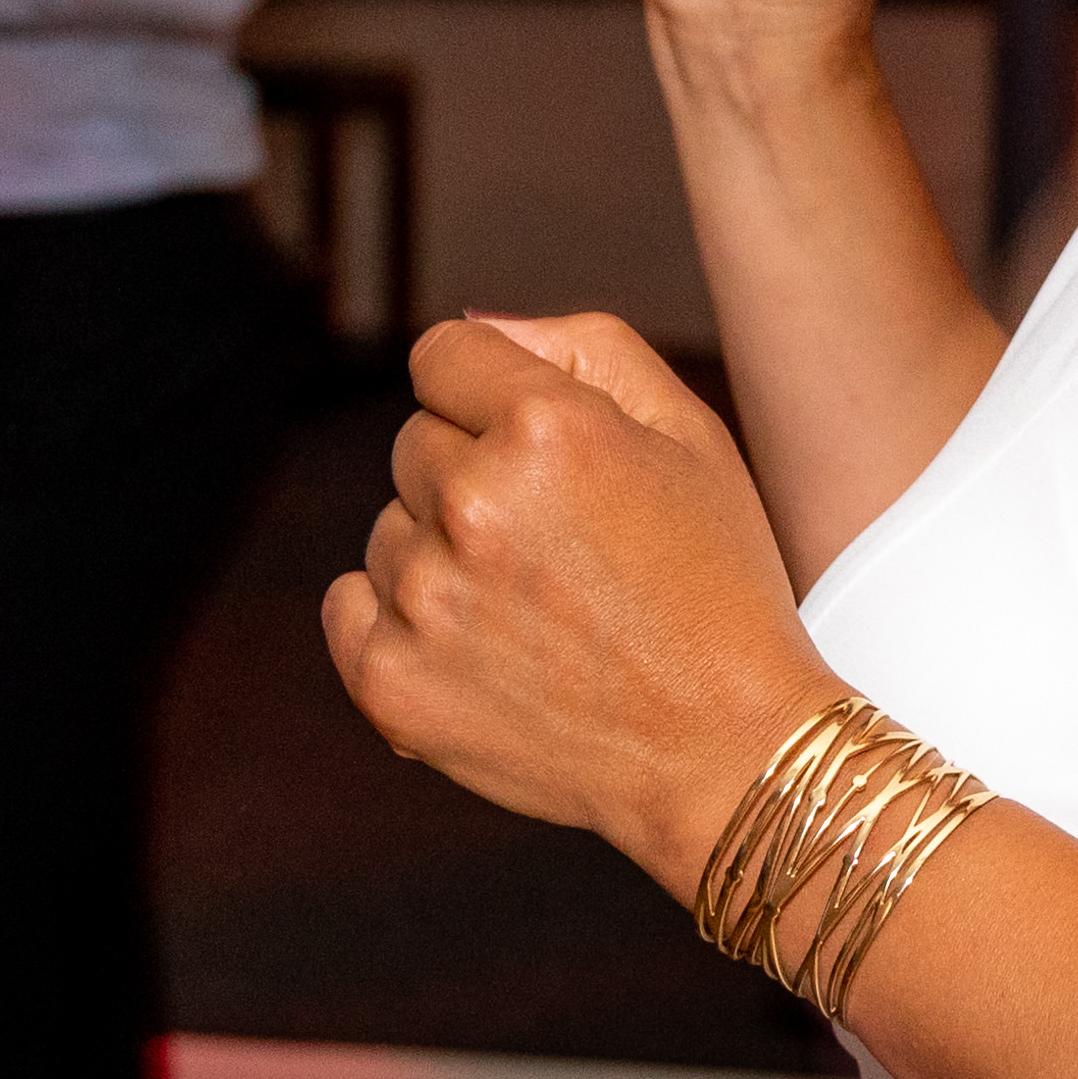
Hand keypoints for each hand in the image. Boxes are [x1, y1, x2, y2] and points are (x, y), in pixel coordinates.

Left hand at [324, 312, 841, 900]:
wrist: (730, 753)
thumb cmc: (717, 586)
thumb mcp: (687, 432)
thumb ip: (579, 345)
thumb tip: (473, 325)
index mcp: (545, 428)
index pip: (441, 356)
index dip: (491, 397)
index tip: (535, 451)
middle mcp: (472, 506)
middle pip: (416, 443)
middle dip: (474, 477)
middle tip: (560, 548)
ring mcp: (424, 601)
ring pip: (388, 527)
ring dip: (442, 554)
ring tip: (536, 611)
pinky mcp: (390, 683)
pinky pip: (347, 604)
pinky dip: (396, 620)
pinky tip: (478, 646)